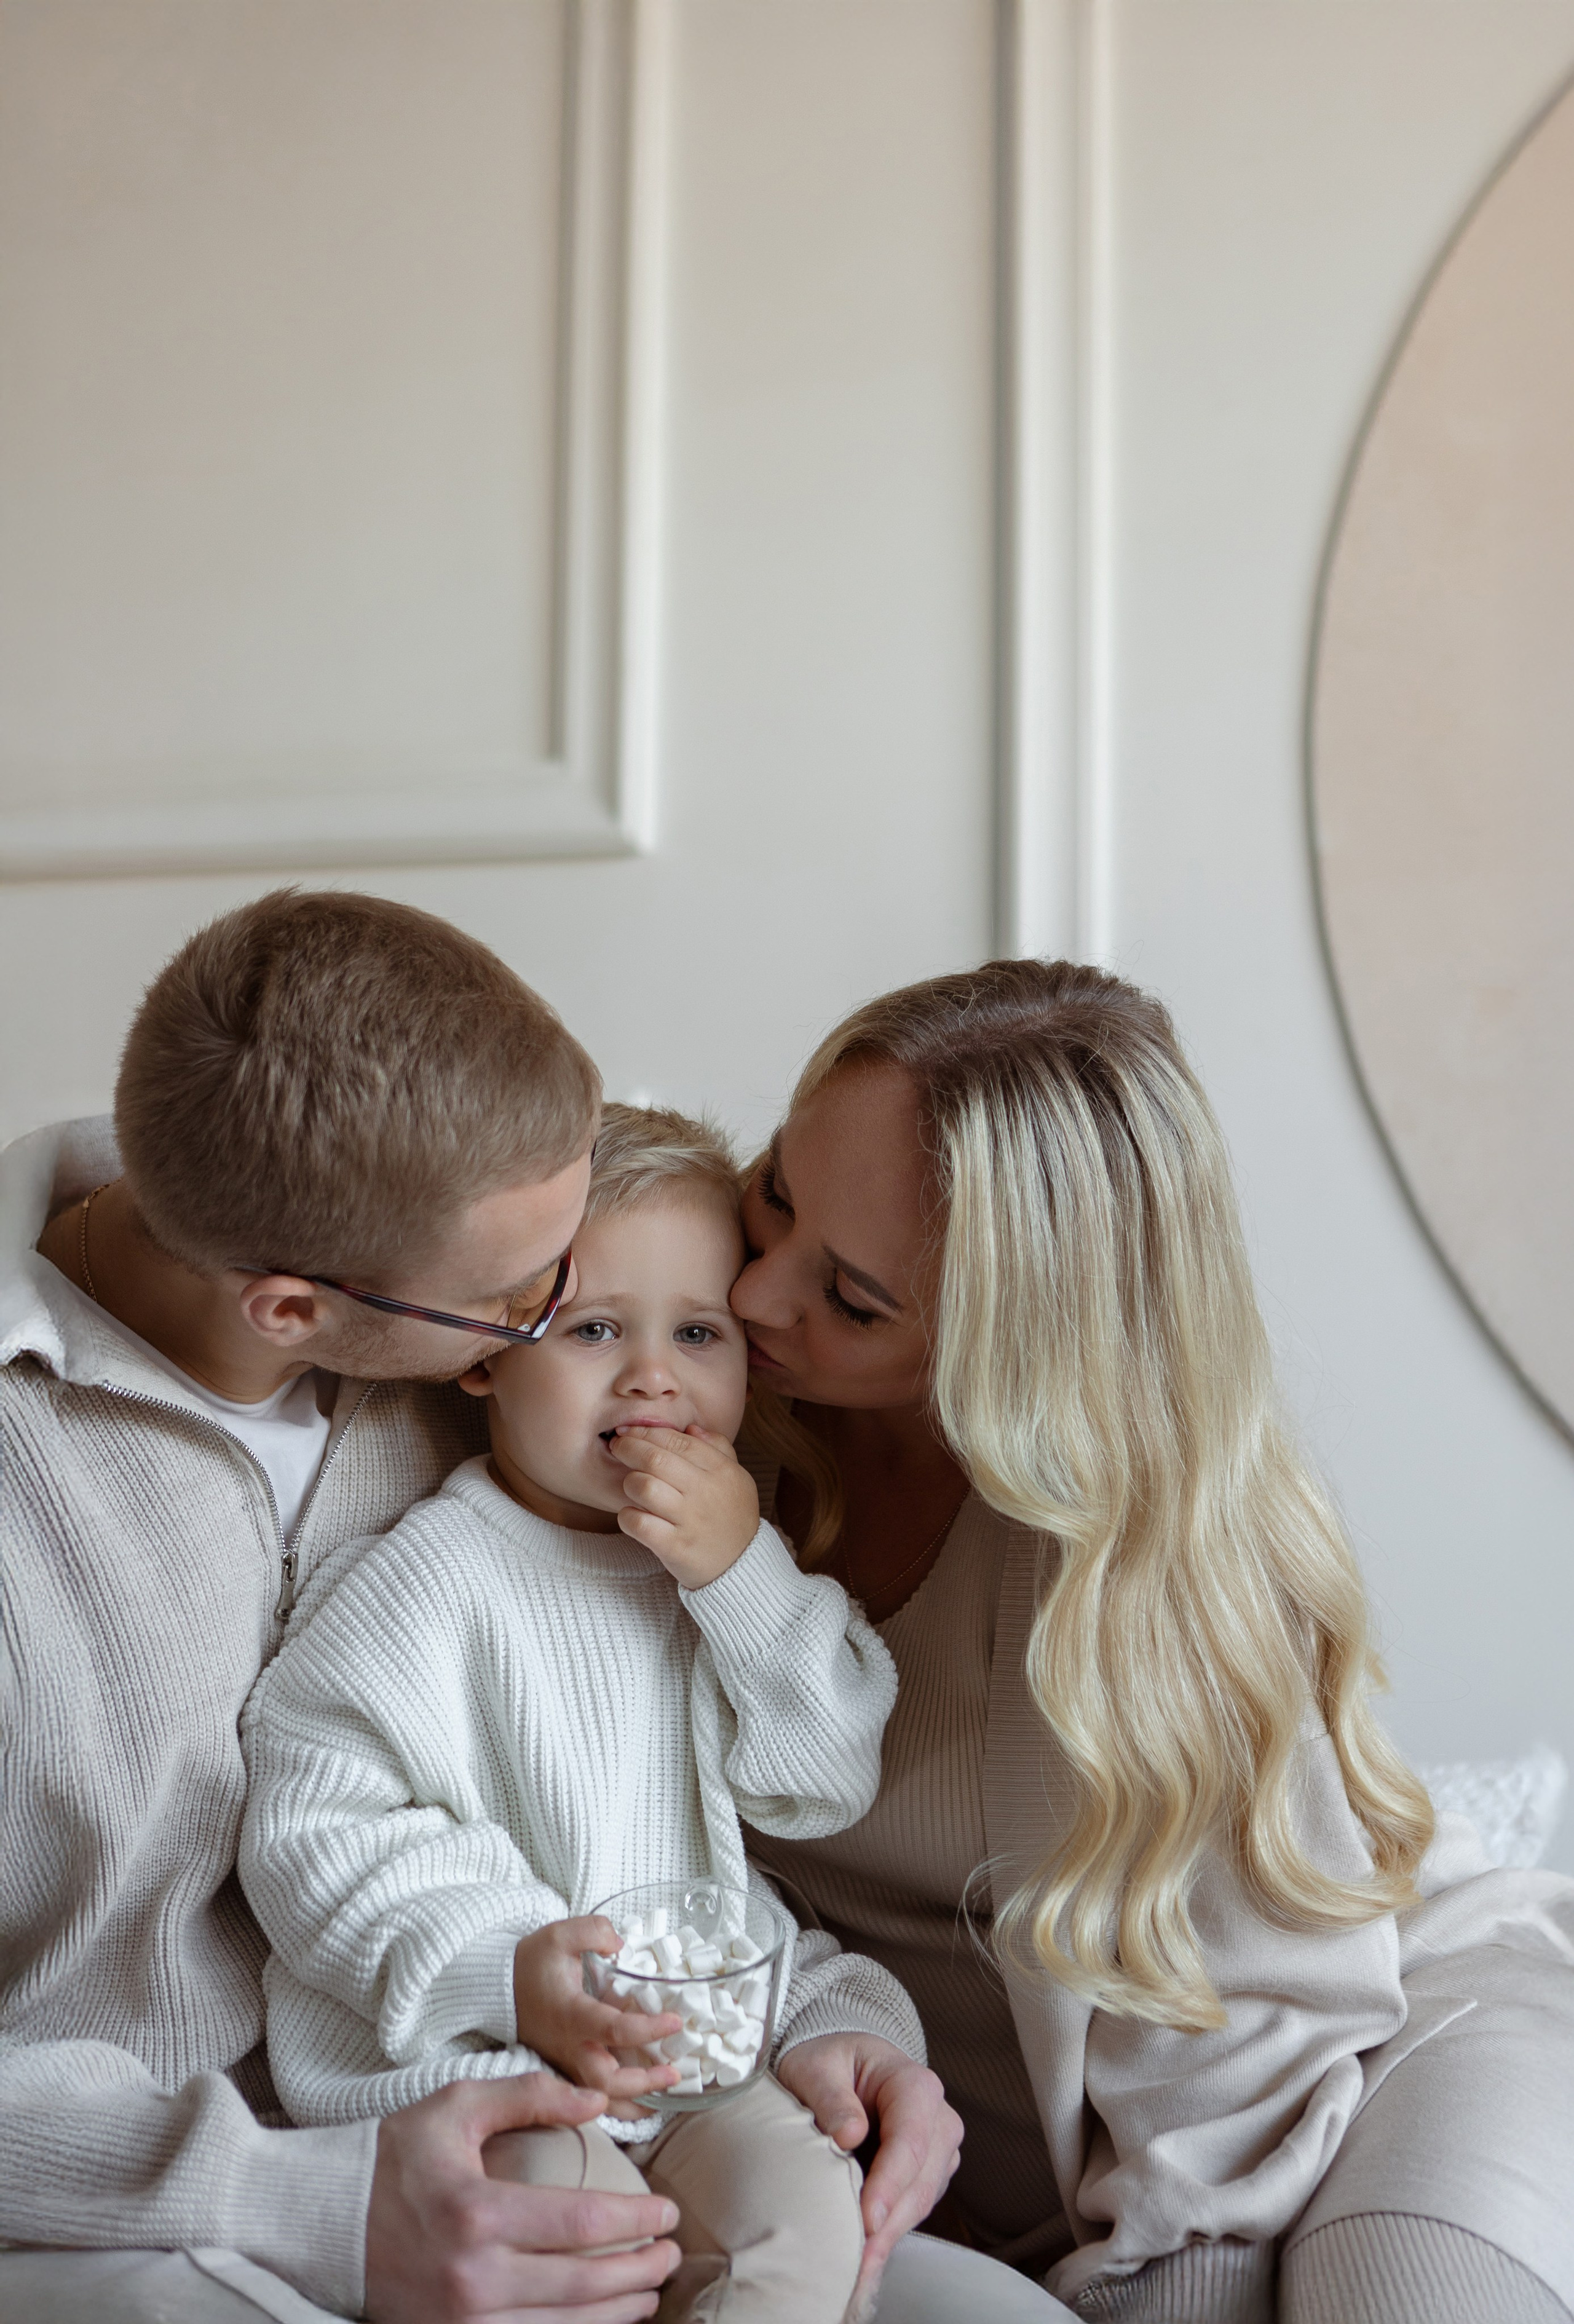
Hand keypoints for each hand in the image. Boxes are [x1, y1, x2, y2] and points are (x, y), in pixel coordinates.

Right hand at [364, 2071, 681, 2320]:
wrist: (316, 2220)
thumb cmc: (390, 2156)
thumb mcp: (457, 2107)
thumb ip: (529, 2095)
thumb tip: (596, 2101)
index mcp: (477, 2213)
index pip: (581, 2224)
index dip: (636, 2222)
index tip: (669, 2213)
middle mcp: (472, 2278)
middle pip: (583, 2285)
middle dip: (639, 2272)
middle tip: (672, 2253)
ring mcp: (459, 2321)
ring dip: (617, 2313)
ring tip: (649, 2291)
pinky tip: (598, 2320)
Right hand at [513, 1917, 682, 2100]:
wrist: (500, 1988)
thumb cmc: (532, 1962)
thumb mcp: (559, 1935)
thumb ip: (592, 1930)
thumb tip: (620, 1943)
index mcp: (571, 2013)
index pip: (613, 2029)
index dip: (647, 2029)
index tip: (675, 2022)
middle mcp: (569, 2045)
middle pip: (605, 2081)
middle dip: (642, 2083)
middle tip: (674, 2073)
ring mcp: (565, 2062)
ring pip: (598, 2098)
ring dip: (633, 2103)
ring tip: (665, 2095)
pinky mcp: (565, 2068)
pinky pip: (591, 2095)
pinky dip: (618, 2103)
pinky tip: (643, 2098)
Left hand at [608, 1426, 758, 1587]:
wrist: (741, 1565)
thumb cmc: (732, 1517)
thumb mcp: (736, 1478)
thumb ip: (718, 1448)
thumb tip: (691, 1428)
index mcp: (721, 1470)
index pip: (678, 1440)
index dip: (648, 1431)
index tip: (630, 1430)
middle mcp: (706, 1492)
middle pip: (655, 1459)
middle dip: (629, 1448)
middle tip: (618, 1446)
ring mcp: (690, 1520)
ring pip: (644, 1488)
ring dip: (629, 1483)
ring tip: (632, 1486)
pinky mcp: (675, 1546)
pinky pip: (639, 1523)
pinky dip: (628, 1516)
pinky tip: (633, 1515)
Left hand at [775, 2034, 961, 2310]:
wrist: (840, 2067)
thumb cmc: (827, 2064)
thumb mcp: (815, 2068)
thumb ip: (830, 2097)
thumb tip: (849, 2135)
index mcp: (915, 2084)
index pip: (911, 2139)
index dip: (891, 2183)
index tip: (868, 2219)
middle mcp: (938, 2118)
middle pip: (920, 2180)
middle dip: (889, 2224)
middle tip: (857, 2263)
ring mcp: (938, 2150)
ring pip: (920, 2201)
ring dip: (889, 2236)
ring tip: (856, 2270)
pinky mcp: (927, 2176)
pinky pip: (912, 2210)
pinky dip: (889, 2234)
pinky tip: (864, 2259)